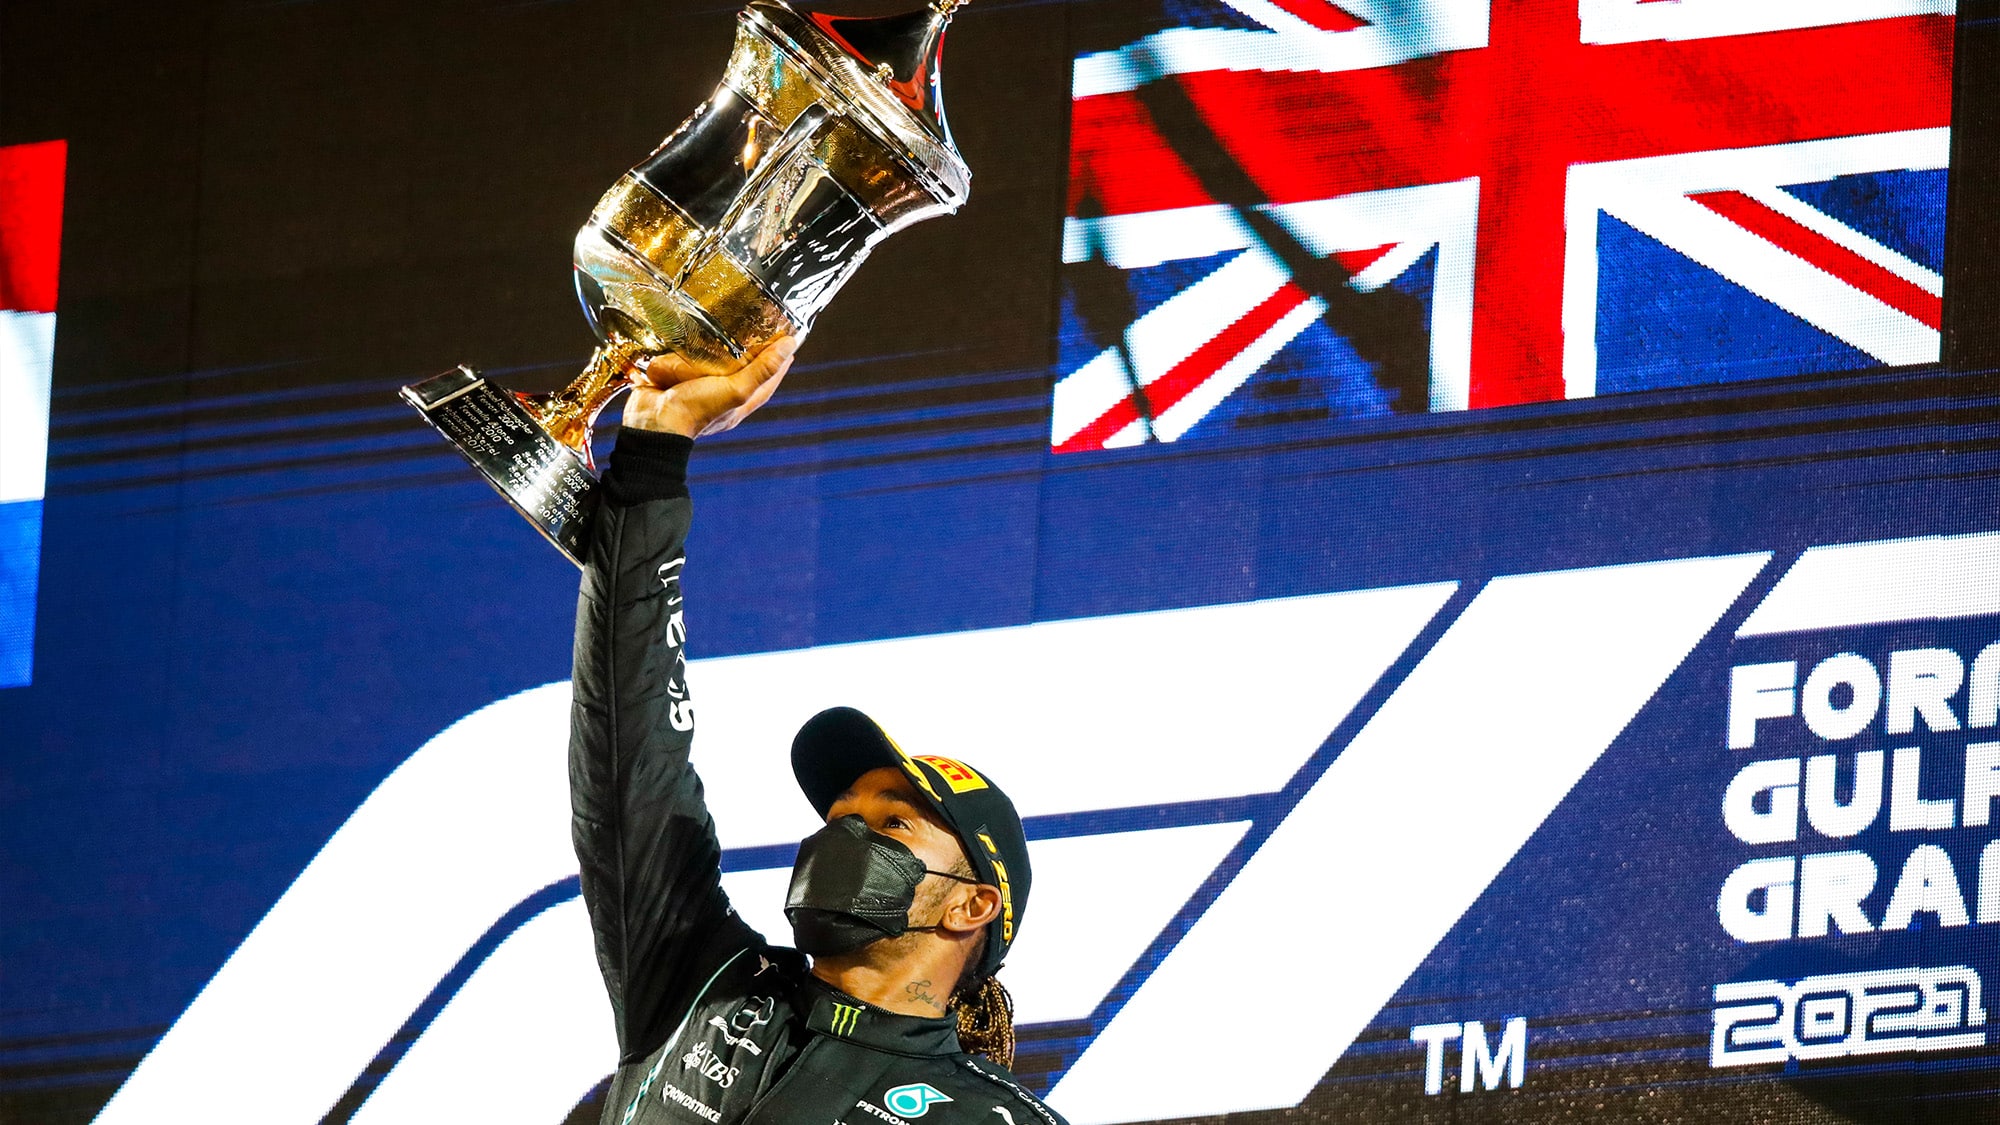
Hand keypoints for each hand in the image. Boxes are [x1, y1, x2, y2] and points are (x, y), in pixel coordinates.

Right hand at [622, 336, 797, 437]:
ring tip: (728, 323)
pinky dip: (692, 349)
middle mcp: (720, 396)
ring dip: (721, 347)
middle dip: (752, 351)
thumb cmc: (695, 410)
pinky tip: (693, 332)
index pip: (768, 379)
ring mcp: (697, 388)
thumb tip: (790, 347)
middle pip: (742, 370)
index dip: (780, 361)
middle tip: (758, 325)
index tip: (788, 339)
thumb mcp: (735, 390)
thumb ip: (762, 371)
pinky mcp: (676, 380)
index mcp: (739, 402)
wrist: (651, 423)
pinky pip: (688, 362)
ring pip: (714, 365)